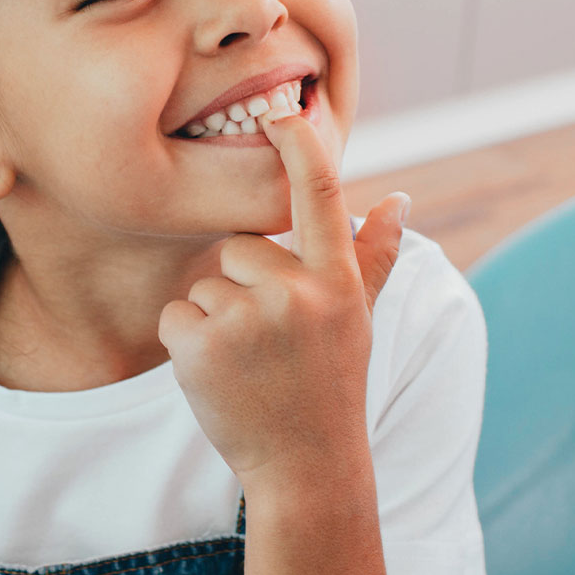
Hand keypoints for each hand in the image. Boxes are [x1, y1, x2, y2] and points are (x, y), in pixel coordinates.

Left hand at [157, 100, 411, 487]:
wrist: (306, 468)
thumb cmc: (331, 386)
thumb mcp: (358, 319)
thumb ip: (370, 257)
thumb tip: (397, 199)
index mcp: (336, 280)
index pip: (319, 195)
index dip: (299, 145)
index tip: (281, 106)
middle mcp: (297, 293)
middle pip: (240, 248)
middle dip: (244, 287)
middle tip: (271, 342)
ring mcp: (248, 319)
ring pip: (206, 284)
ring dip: (216, 319)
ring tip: (250, 365)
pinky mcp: (201, 345)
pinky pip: (177, 314)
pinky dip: (188, 343)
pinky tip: (221, 377)